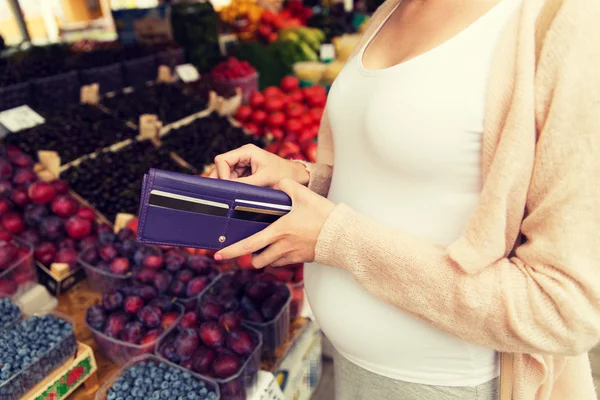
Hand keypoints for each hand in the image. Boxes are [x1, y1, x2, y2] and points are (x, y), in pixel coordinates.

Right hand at [209, 144, 308, 186]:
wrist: (296, 176)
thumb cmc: (283, 174)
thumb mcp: (263, 179)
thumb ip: (244, 184)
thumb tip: (227, 190)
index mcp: (246, 151)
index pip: (222, 160)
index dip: (221, 174)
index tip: (226, 187)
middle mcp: (242, 155)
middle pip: (221, 167)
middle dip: (222, 180)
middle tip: (224, 194)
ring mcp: (243, 163)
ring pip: (226, 174)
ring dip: (228, 185)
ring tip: (234, 194)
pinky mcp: (246, 172)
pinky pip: (233, 179)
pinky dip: (234, 187)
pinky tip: (238, 193)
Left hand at [215, 178, 334, 266]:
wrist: (344, 235)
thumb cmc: (324, 216)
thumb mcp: (304, 195)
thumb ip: (287, 185)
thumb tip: (278, 181)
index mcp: (279, 231)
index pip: (249, 244)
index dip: (231, 251)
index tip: (218, 255)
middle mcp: (282, 247)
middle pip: (257, 261)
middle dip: (251, 257)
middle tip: (251, 248)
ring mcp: (292, 255)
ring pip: (270, 263)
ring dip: (266, 257)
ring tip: (270, 244)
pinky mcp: (302, 259)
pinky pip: (285, 262)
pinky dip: (280, 257)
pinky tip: (286, 245)